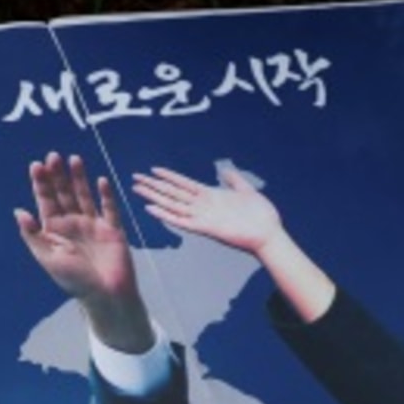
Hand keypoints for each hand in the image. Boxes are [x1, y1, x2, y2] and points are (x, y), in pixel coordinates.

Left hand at [14, 151, 152, 351]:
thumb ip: (33, 235)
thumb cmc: (74, 281)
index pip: (45, 201)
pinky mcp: (113, 229)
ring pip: (84, 195)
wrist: (106, 296)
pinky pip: (109, 208)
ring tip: (74, 159)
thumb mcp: (48, 258)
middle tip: (53, 156)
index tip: (36, 166)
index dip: (41, 184)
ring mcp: (93, 225)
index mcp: (54, 231)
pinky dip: (106, 195)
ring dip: (79, 178)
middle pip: (64, 193)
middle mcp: (73, 224)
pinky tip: (101, 180)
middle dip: (58, 175)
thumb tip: (18, 211)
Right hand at [132, 165, 284, 253]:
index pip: (184, 184)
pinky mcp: (206, 228)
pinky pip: (182, 221)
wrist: (268, 233)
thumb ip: (234, 181)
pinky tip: (152, 209)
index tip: (153, 170)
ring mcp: (202, 217)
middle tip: (135, 179)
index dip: (169, 176)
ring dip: (154, 197)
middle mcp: (202, 206)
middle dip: (154, 186)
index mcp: (211, 196)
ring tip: (138, 190)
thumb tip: (226, 170)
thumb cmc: (260, 214)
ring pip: (172, 205)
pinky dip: (166, 215)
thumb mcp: (246, 190)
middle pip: (173, 193)